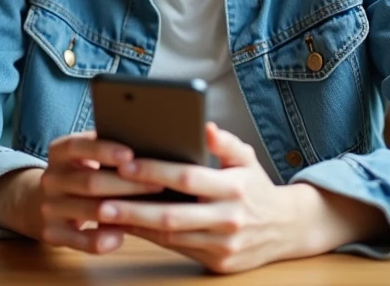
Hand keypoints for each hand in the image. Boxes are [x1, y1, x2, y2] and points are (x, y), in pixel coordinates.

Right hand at [34, 130, 165, 253]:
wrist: (47, 201)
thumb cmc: (83, 172)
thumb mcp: (86, 154)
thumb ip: (107, 148)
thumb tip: (147, 142)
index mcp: (58, 152)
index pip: (76, 146)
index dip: (103, 150)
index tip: (130, 154)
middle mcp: (50, 178)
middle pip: (89, 181)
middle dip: (126, 184)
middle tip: (158, 183)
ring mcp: (48, 206)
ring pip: (88, 210)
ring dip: (119, 210)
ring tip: (148, 210)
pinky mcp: (52, 232)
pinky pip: (79, 240)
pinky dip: (100, 239)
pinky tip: (120, 237)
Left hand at [95, 123, 385, 272]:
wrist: (287, 229)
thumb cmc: (256, 188)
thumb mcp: (247, 159)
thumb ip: (225, 142)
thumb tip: (205, 125)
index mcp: (234, 188)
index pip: (188, 177)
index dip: (155, 171)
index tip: (126, 165)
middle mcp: (228, 219)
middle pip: (173, 215)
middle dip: (134, 209)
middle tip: (102, 201)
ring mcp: (223, 245)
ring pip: (171, 237)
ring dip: (136, 227)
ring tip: (106, 216)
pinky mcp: (218, 263)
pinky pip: (178, 250)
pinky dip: (151, 239)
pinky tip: (129, 228)